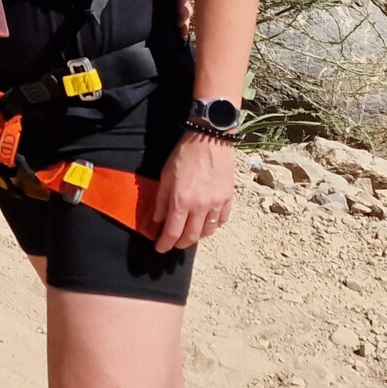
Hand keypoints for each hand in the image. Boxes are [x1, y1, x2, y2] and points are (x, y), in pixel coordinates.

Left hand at [150, 133, 235, 251]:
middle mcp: (201, 206)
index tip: (160, 248)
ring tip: (190, 234)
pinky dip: (213, 225)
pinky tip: (207, 223)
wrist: (210, 138)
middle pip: (191, 237)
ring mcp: (217, 203)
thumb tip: (158, 220)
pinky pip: (222, 220)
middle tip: (174, 243)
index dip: (165, 244)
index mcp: (182, 200)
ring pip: (208, 231)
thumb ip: (161, 200)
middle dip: (180, 244)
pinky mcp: (228, 198)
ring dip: (197, 236)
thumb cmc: (184, 154)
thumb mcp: (165, 176)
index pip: (172, 232)